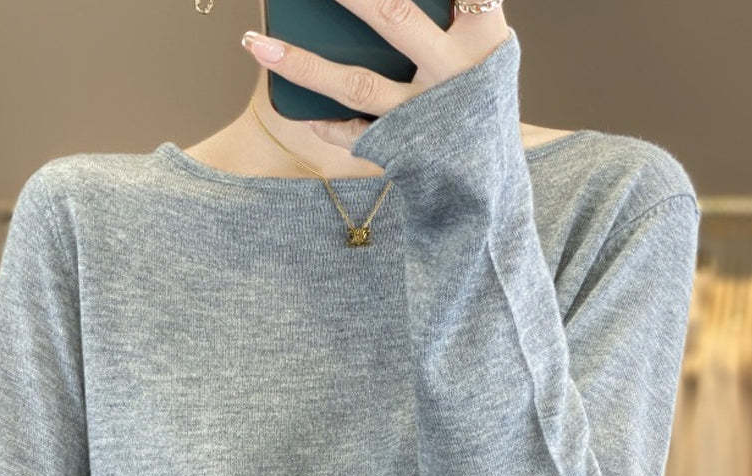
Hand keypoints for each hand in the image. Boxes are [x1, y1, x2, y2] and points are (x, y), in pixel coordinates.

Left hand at [240, 0, 512, 154]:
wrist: (493, 182)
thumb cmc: (481, 98)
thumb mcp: (485, 50)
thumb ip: (456, 14)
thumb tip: (381, 7)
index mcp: (483, 39)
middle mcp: (452, 74)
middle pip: (392, 16)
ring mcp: (421, 115)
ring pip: (357, 83)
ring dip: (302, 64)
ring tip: (257, 45)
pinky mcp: (402, 148)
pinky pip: (354, 135)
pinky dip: (325, 124)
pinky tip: (298, 111)